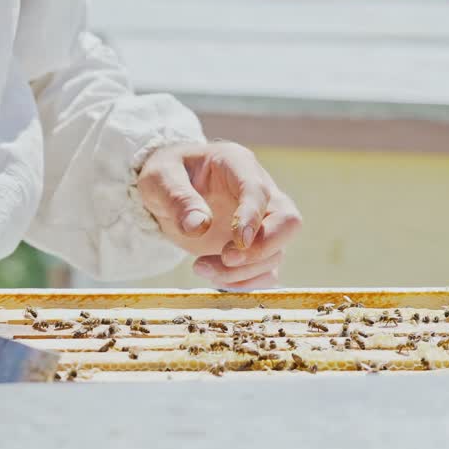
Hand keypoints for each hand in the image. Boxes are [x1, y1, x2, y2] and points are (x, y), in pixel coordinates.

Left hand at [136, 141, 301, 288]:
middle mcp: (260, 192)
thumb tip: (199, 226)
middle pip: (288, 222)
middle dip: (263, 248)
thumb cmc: (166, 175)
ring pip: (276, 252)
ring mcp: (261, 221)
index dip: (252, 216)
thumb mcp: (160, 178)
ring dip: (242, 270)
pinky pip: (266, 271)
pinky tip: (215, 278)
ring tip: (199, 267)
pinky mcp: (254, 247)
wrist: (167, 190)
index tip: (238, 241)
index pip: (259, 190)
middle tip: (227, 258)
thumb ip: (178, 198)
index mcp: (238, 165)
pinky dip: (246, 283)